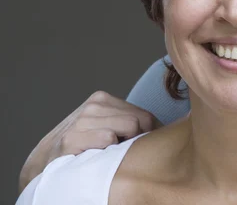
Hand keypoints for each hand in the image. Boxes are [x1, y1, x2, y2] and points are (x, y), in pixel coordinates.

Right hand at [18, 91, 161, 192]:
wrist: (43, 164)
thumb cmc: (82, 147)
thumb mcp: (104, 128)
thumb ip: (129, 123)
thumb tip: (167, 130)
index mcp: (103, 99)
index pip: (145, 115)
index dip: (149, 134)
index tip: (142, 148)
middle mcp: (93, 104)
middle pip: (140, 121)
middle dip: (138, 140)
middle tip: (123, 154)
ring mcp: (82, 119)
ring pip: (129, 128)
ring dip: (122, 146)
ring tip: (108, 155)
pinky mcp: (72, 137)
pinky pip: (108, 139)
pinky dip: (107, 151)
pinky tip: (95, 157)